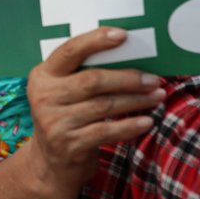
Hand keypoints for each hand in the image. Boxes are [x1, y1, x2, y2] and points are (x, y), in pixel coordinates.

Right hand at [24, 27, 163, 192]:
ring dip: (136, 101)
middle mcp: (44, 97)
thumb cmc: (66, 117)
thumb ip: (83, 74)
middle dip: (128, 78)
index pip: (70, 51)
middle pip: (92, 80)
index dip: (96, 41)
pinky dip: (130, 126)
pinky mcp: (67, 145)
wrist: (49, 163)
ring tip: (157, 97)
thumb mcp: (63, 92)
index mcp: (43, 75)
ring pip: (104, 105)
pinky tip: (147, 122)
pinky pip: (106, 131)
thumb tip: (130, 55)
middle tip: (154, 80)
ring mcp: (54, 122)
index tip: (123, 35)